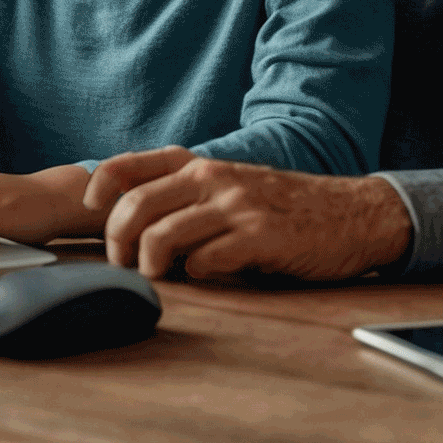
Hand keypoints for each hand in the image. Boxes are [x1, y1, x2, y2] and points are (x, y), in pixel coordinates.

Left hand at [85, 147, 412, 280]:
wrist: (351, 214)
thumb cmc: (284, 208)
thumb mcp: (231, 187)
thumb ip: (187, 197)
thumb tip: (132, 225)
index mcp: (201, 166)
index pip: (129, 167)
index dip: (100, 190)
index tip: (90, 212)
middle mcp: (213, 179)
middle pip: (135, 208)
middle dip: (118, 243)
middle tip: (126, 264)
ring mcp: (235, 206)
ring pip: (161, 237)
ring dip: (150, 266)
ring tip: (161, 276)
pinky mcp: (258, 238)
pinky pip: (204, 262)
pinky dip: (196, 277)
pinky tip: (209, 276)